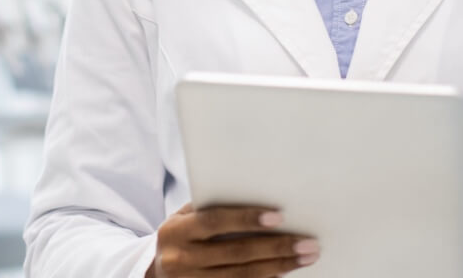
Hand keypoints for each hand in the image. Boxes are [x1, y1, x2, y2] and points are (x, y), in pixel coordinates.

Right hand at [146, 203, 319, 277]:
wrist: (155, 271)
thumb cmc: (181, 234)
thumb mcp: (186, 217)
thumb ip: (212, 208)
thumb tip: (259, 193)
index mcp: (176, 231)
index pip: (215, 221)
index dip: (246, 218)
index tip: (279, 216)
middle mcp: (181, 259)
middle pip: (236, 253)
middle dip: (276, 247)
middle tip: (307, 242)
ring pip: (242, 275)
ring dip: (279, 266)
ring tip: (305, 257)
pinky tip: (284, 271)